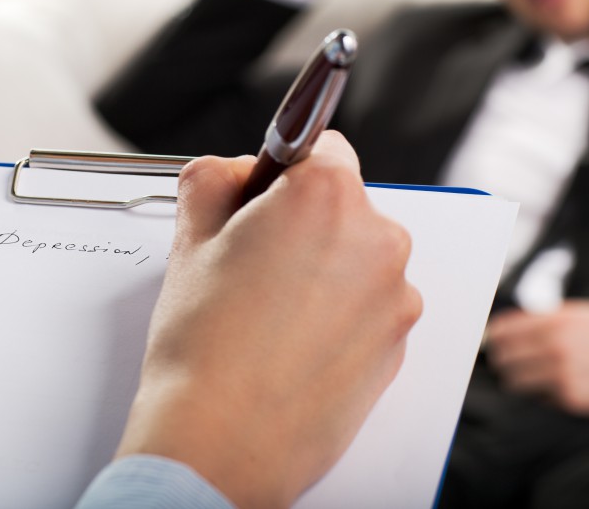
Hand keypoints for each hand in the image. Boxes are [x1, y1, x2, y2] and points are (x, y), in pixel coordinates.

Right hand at [115, 132, 421, 508]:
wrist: (221, 442)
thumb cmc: (204, 347)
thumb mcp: (189, 239)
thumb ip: (212, 178)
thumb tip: (231, 170)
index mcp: (325, 196)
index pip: (319, 146)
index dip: (281, 173)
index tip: (265, 197)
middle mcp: (376, 238)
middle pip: (343, 203)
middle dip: (304, 222)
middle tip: (253, 264)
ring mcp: (395, 294)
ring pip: (359, 256)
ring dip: (327, 269)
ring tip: (271, 313)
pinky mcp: (399, 342)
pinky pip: (371, 304)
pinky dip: (342, 313)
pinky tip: (294, 342)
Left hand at [486, 300, 588, 419]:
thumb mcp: (581, 315)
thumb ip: (542, 319)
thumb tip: (503, 327)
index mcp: (557, 321)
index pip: (501, 331)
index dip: (495, 340)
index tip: (497, 345)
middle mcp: (557, 345)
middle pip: (502, 358)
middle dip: (505, 362)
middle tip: (512, 364)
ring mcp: (563, 373)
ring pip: (513, 382)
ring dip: (518, 381)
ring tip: (532, 379)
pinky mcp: (571, 398)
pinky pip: (536, 399)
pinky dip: (540, 396)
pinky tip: (554, 390)